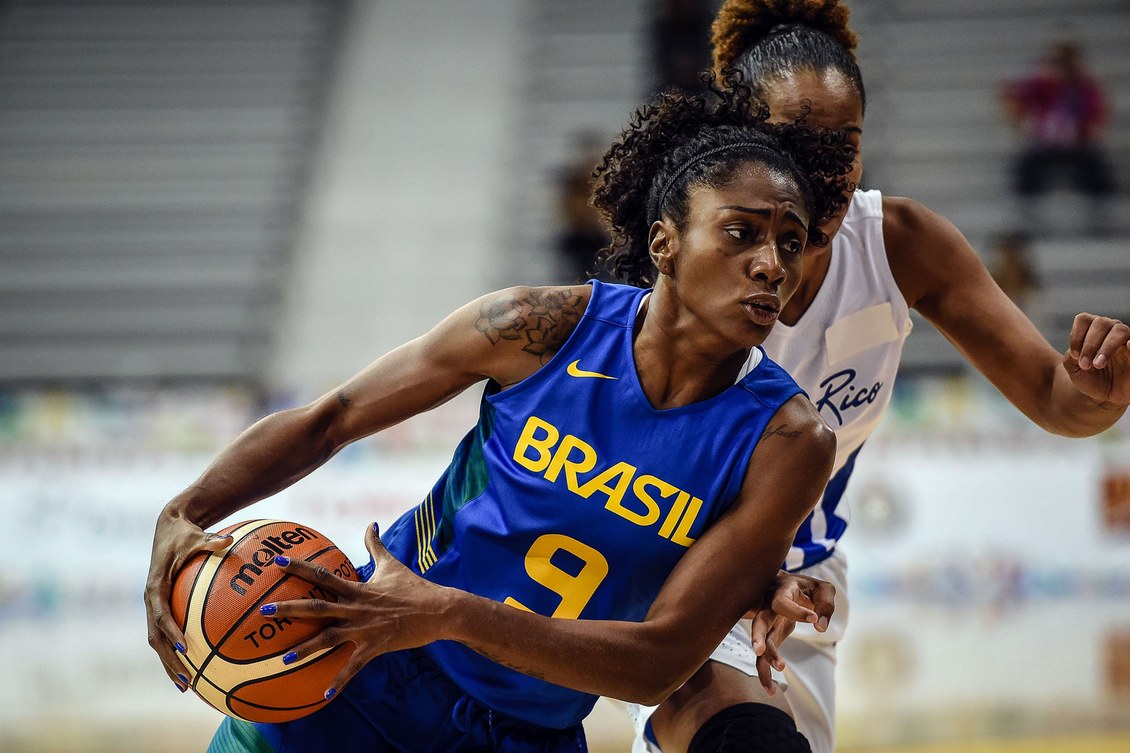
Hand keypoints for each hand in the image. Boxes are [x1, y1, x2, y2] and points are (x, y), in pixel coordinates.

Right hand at [145, 509, 232, 692]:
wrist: (168, 527)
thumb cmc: (184, 534)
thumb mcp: (196, 536)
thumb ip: (210, 541)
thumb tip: (228, 540)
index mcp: (155, 586)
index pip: (161, 614)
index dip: (172, 631)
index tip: (187, 646)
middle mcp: (151, 600)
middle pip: (156, 638)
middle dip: (169, 660)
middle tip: (186, 679)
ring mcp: (153, 606)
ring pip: (157, 642)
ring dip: (169, 664)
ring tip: (186, 685)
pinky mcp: (159, 608)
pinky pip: (165, 635)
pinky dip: (174, 652)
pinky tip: (190, 667)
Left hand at [262, 523, 448, 699]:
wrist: (439, 609)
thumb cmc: (414, 586)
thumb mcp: (392, 564)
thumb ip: (376, 545)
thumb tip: (371, 523)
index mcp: (358, 588)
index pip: (323, 575)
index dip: (299, 568)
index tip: (277, 563)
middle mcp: (356, 608)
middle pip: (317, 607)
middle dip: (290, 609)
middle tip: (265, 611)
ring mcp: (364, 629)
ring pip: (328, 639)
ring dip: (305, 649)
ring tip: (283, 658)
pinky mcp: (375, 647)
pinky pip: (353, 666)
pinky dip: (338, 681)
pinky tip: (323, 694)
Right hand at [745, 570, 834, 693]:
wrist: (784, 587)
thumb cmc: (807, 588)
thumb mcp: (822, 589)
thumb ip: (825, 603)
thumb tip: (820, 627)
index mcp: (781, 592)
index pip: (783, 603)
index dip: (797, 611)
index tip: (814, 619)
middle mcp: (769, 608)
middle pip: (759, 622)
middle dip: (758, 636)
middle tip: (758, 650)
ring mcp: (768, 624)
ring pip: (761, 643)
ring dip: (766, 658)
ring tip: (780, 668)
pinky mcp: (770, 638)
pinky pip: (763, 657)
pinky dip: (765, 674)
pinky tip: (771, 690)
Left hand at [1064, 313, 1129, 408]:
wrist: (1105, 396)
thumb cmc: (1089, 379)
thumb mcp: (1074, 370)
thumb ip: (1071, 358)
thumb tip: (1080, 350)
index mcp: (1092, 330)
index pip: (1083, 320)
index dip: (1076, 336)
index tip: (1074, 356)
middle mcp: (1110, 330)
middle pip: (1100, 323)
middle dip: (1090, 344)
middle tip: (1085, 365)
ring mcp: (1126, 339)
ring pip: (1119, 330)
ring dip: (1106, 347)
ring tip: (1098, 364)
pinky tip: (1129, 346)